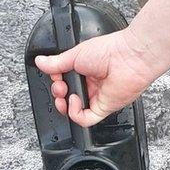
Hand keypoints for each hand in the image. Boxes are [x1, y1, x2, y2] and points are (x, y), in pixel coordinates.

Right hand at [34, 27, 159, 126]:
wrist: (128, 56)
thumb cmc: (109, 51)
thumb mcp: (74, 55)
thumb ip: (56, 63)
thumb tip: (40, 62)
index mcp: (86, 71)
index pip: (66, 84)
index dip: (57, 83)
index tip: (55, 75)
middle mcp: (92, 86)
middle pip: (69, 99)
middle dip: (58, 95)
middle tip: (59, 86)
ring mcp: (98, 98)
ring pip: (76, 112)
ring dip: (65, 106)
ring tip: (64, 94)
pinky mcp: (103, 108)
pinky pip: (86, 119)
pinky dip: (75, 113)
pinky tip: (74, 101)